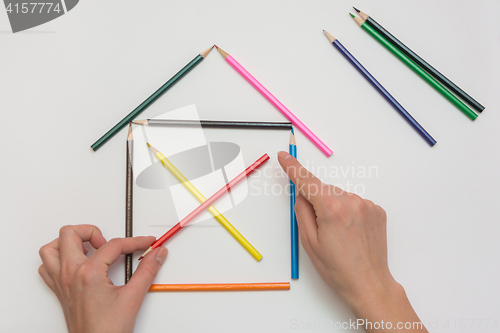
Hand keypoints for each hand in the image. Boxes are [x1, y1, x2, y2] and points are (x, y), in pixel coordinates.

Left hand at [38, 225, 167, 332]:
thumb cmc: (107, 330)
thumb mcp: (133, 297)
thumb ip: (147, 271)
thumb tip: (157, 254)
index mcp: (88, 273)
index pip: (114, 245)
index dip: (134, 241)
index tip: (147, 243)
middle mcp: (70, 274)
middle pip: (70, 234)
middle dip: (92, 232)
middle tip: (109, 243)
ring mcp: (61, 282)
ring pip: (51, 248)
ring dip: (69, 243)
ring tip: (89, 248)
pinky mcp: (59, 291)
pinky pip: (48, 267)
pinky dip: (58, 259)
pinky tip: (76, 263)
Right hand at [278, 151, 426, 331]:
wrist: (369, 284)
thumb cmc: (338, 269)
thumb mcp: (309, 242)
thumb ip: (302, 212)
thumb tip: (301, 194)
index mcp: (332, 209)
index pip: (307, 181)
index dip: (293, 168)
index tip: (284, 156)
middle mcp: (352, 202)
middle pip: (324, 191)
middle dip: (317, 203)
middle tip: (320, 230)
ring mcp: (367, 205)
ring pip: (339, 197)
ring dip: (334, 208)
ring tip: (339, 235)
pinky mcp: (377, 211)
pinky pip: (354, 203)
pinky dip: (348, 212)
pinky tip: (350, 232)